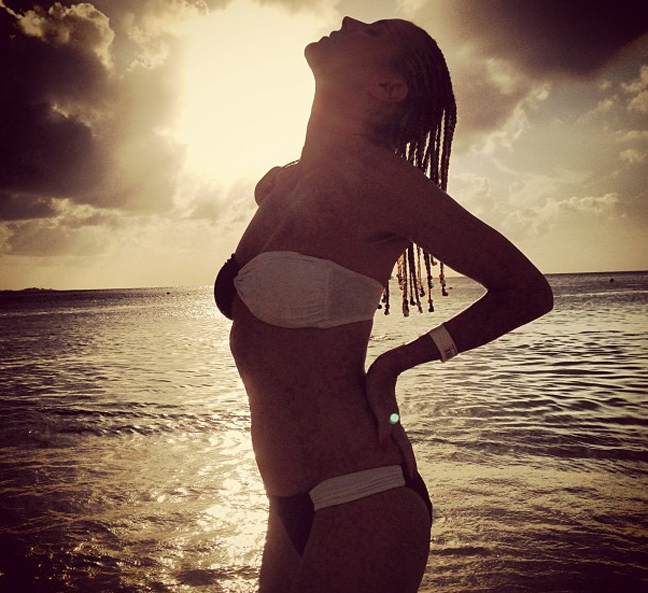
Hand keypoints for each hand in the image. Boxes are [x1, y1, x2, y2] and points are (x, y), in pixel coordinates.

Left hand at [365, 353, 416, 477]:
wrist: (383, 368)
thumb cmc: (377, 387)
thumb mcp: (377, 407)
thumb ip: (382, 426)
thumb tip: (383, 446)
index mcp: (394, 424)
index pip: (404, 447)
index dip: (408, 462)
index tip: (412, 478)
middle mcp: (394, 422)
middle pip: (403, 444)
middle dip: (407, 460)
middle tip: (410, 476)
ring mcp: (390, 416)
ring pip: (397, 437)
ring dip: (399, 450)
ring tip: (399, 461)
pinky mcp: (384, 410)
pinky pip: (389, 430)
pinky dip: (390, 438)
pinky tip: (386, 439)